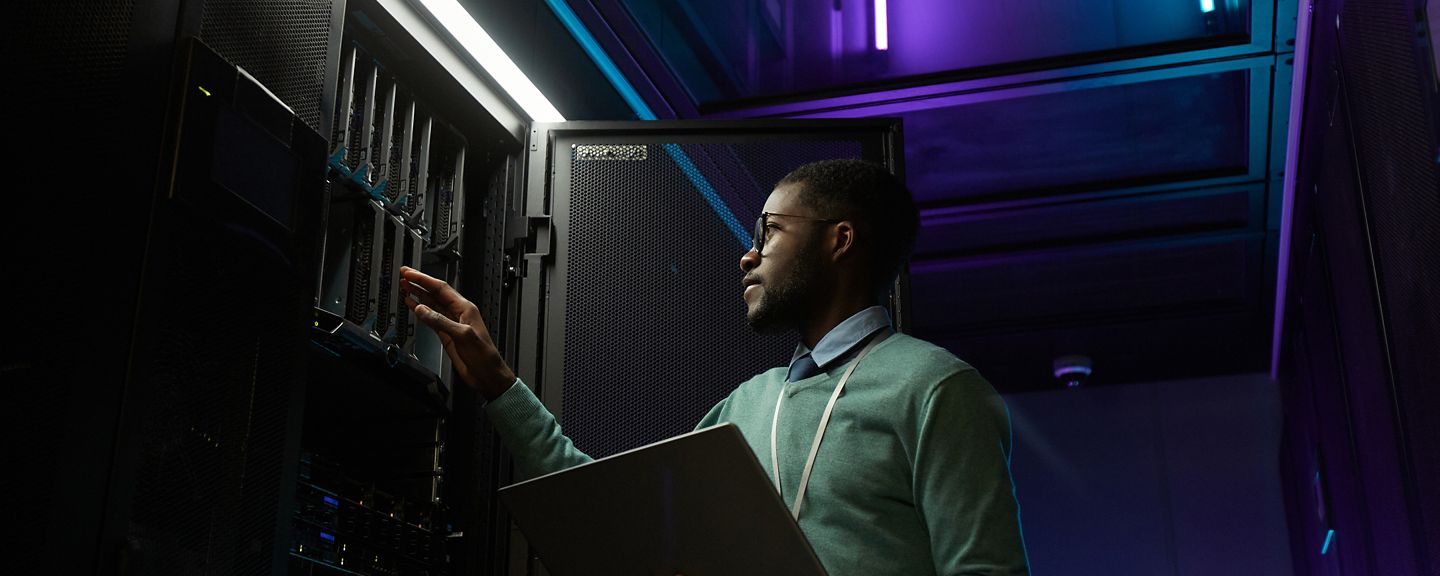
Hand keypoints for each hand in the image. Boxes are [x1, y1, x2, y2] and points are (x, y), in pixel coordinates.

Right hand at [399, 266, 515, 399]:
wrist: (487, 374)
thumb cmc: (484, 355)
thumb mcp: (463, 336)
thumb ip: (441, 322)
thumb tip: (422, 309)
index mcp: (465, 308)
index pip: (441, 288)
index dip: (424, 279)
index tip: (410, 273)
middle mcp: (458, 313)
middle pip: (435, 293)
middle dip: (419, 283)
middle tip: (404, 275)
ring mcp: (451, 323)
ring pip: (431, 304)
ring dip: (418, 295)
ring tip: (404, 286)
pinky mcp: (446, 334)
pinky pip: (431, 319)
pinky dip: (420, 311)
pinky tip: (412, 306)